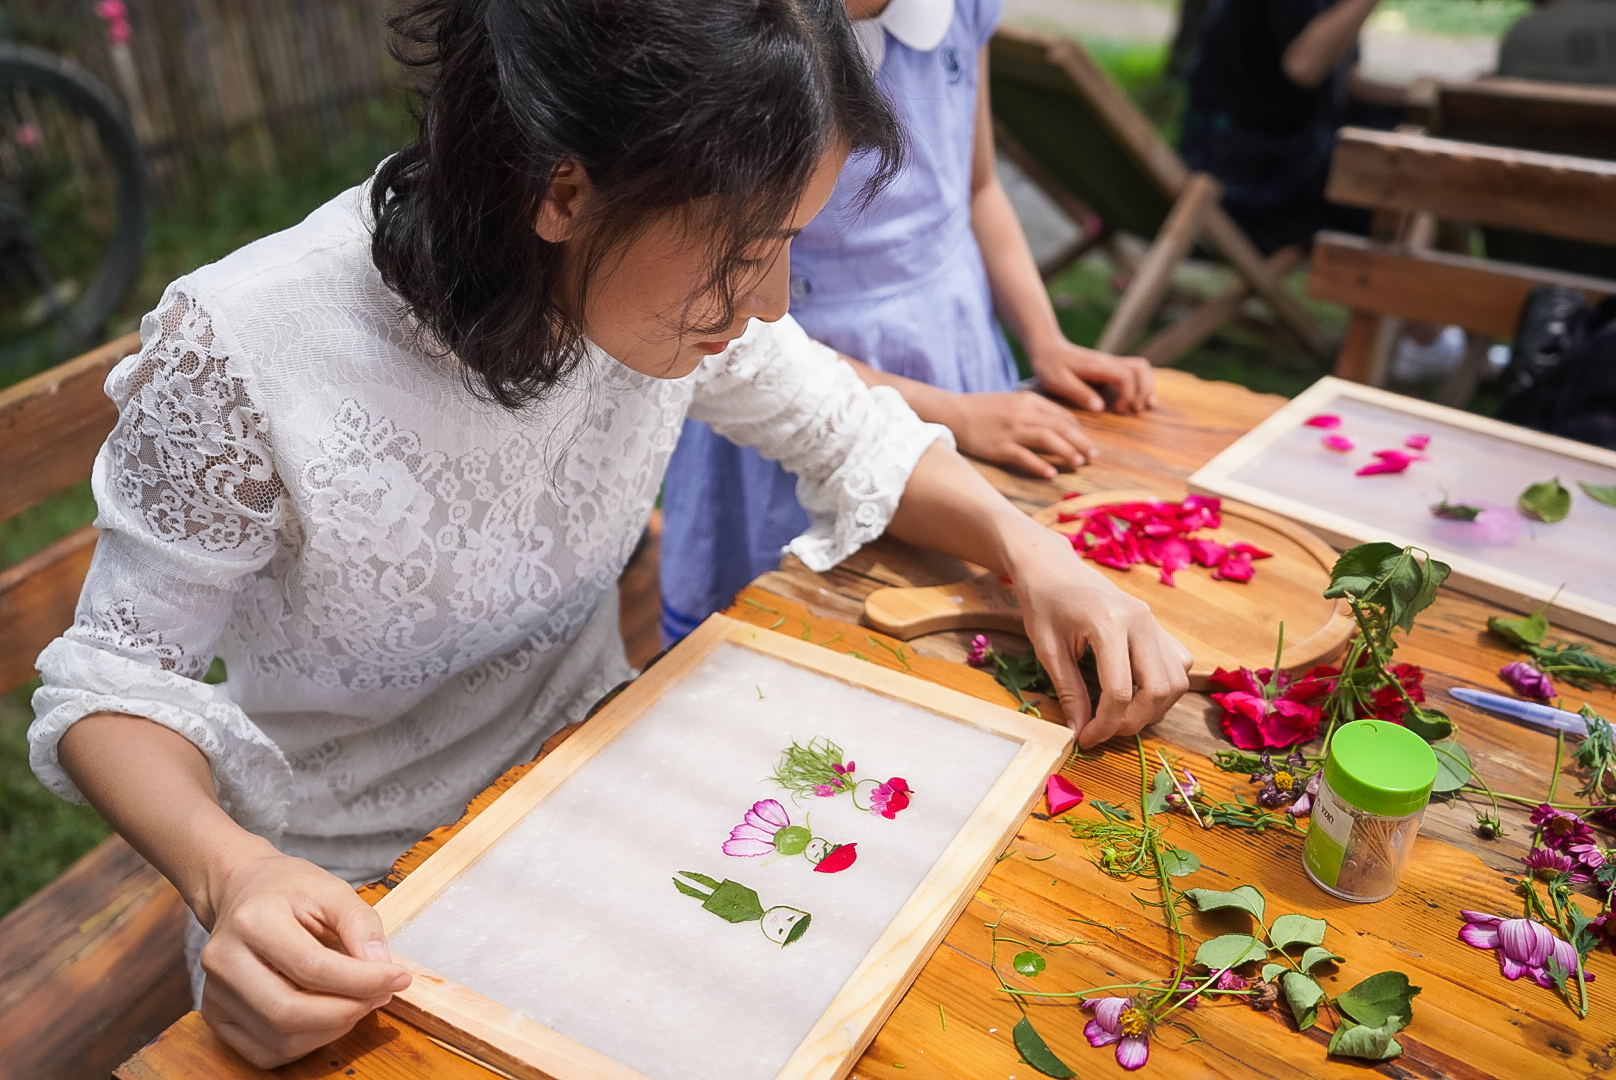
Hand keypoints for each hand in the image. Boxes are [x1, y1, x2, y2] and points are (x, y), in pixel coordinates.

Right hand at [198, 849, 410, 1067]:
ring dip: (331, 1031)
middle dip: (347, 1011)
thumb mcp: (332, 890)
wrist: (241, 892)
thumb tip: (382, 967)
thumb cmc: (288, 889)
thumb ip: (361, 925)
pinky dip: (305, 1045)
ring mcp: (214, 994)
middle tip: (380, 996)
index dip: (363, 980)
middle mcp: (224, 960)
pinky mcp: (216, 1017)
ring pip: (279, 1039)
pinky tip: (328, 1018)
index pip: (312, 967)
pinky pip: (265, 1052)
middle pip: (289, 1012)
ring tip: (358, 1003)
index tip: (399, 978)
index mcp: (253, 920)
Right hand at [944, 391, 1094, 477]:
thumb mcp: (1012, 402)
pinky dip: (1039, 465)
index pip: (1062, 415)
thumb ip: (1034, 410)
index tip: (1086, 442)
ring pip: (1047, 440)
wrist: (952, 412)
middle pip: (1060, 427)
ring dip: (1066, 452)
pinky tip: (1051, 474)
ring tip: (1078, 464)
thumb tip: (1057, 426)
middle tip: (1092, 456)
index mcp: (1028, 400)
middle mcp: (1022, 413)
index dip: (1078, 430)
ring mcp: (1010, 431)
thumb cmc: (982, 409)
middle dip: (1080, 442)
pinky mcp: (998, 447)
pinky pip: (1023, 457)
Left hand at [1005, 525, 1191, 747]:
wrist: (1054, 568)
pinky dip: (1164, 688)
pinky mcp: (1159, 625)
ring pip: (1176, 681)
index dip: (1104, 725)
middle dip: (1133, 722)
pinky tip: (1136, 692)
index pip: (1119, 691)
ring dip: (1153, 708)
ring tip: (1119, 716)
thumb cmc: (1044, 603)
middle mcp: (1141, 620)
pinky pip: (1178, 665)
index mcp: (1108, 623)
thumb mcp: (1048, 650)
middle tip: (1104, 731)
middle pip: (1158, 690)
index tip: (1086, 739)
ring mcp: (1154, 621)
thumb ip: (1069, 693)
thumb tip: (1081, 733)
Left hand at [1029, 340, 1155, 413]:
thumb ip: (1079, 393)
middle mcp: (1109, 361)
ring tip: (1142, 407)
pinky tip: (1135, 400)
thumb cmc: (1049, 366)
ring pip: (1141, 368)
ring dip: (1146, 387)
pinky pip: (1133, 372)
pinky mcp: (1110, 368)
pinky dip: (1140, 385)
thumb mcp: (1058, 382)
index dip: (1128, 395)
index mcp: (1097, 365)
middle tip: (1137, 410)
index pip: (1125, 376)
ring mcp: (1111, 363)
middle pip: (1141, 368)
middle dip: (1145, 390)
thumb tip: (1100, 407)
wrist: (1047, 349)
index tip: (1118, 410)